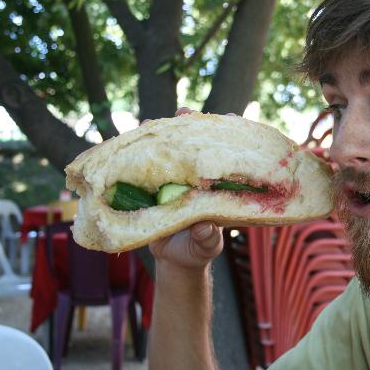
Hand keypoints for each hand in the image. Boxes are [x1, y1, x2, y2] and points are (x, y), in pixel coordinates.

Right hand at [148, 107, 233, 270]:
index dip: (231, 134)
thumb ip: (206, 238)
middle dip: (194, 124)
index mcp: (218, 186)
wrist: (172, 256)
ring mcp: (178, 176)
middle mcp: (200, 175)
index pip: (228, 155)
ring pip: (174, 147)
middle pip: (199, 143)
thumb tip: (204, 227)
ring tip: (158, 119)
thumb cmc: (197, 249)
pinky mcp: (156, 181)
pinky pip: (149, 161)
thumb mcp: (205, 246)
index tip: (231, 118)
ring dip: (167, 129)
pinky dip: (143, 147)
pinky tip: (138, 132)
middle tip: (186, 112)